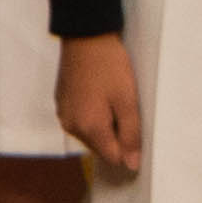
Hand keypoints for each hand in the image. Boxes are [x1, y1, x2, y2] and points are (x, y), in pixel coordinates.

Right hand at [57, 32, 142, 172]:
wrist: (85, 37)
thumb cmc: (110, 68)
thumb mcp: (127, 101)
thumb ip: (130, 135)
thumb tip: (132, 165)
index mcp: (88, 128)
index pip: (112, 157)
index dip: (129, 149)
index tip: (138, 130)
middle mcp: (71, 126)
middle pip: (101, 146)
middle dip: (117, 136)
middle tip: (128, 109)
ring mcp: (64, 114)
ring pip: (91, 133)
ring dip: (106, 124)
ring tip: (116, 100)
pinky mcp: (62, 102)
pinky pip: (82, 119)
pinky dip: (95, 114)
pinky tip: (103, 95)